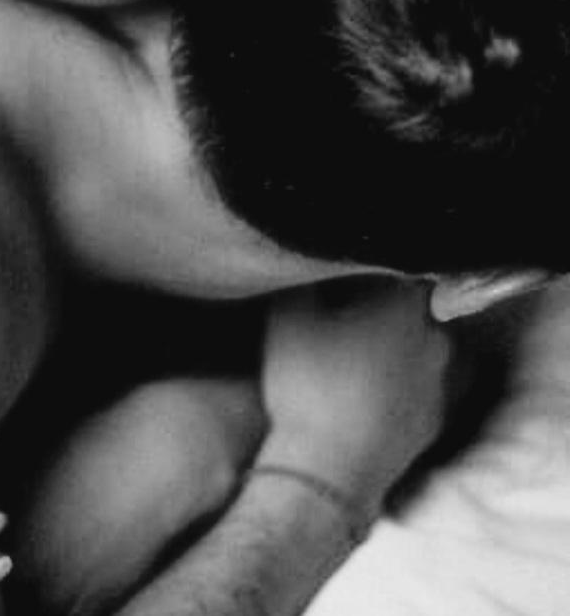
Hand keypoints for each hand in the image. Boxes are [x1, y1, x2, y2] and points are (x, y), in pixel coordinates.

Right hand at [258, 279, 451, 504]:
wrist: (330, 472)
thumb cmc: (309, 383)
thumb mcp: (288, 314)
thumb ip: (306, 274)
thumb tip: (310, 254)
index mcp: (405, 302)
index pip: (395, 264)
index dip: (364, 264)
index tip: (338, 270)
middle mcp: (434, 337)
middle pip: (409, 305)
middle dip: (379, 304)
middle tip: (340, 309)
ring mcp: (438, 383)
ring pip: (415, 346)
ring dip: (389, 344)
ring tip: (348, 354)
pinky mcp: (432, 420)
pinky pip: (415, 386)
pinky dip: (394, 383)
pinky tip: (361, 391)